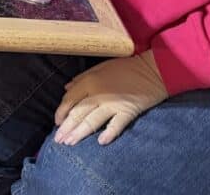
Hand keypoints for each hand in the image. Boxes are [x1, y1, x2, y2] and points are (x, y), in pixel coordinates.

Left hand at [53, 52, 167, 146]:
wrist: (152, 70)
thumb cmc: (125, 67)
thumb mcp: (100, 67)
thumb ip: (82, 78)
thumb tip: (67, 88)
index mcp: (90, 81)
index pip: (70, 99)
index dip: (61, 111)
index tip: (57, 122)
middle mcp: (98, 93)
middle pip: (78, 113)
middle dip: (67, 128)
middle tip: (59, 140)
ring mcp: (113, 103)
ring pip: (92, 121)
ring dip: (80, 133)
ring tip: (70, 143)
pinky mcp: (128, 111)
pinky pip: (116, 125)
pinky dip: (109, 133)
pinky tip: (100, 142)